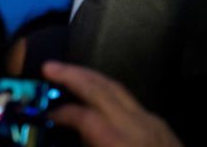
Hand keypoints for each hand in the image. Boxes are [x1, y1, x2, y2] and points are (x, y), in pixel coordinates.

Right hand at [42, 61, 182, 146]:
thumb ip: (86, 146)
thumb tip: (61, 141)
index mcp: (119, 144)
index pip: (83, 116)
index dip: (60, 113)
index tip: (44, 116)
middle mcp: (138, 127)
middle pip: (101, 90)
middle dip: (72, 75)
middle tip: (48, 67)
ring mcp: (153, 125)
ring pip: (117, 89)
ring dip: (89, 77)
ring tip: (67, 72)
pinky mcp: (162, 129)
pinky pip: (129, 101)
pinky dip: (107, 91)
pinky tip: (98, 95)